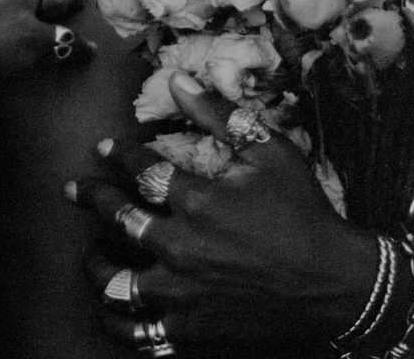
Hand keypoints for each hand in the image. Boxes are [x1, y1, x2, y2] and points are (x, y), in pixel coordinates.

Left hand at [69, 73, 377, 352]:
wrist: (338, 287)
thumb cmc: (304, 214)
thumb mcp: (269, 152)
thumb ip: (218, 115)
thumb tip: (178, 80)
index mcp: (198, 202)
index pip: (142, 171)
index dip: (119, 155)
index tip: (106, 148)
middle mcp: (181, 249)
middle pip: (119, 220)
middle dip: (92, 197)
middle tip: (75, 189)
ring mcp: (184, 297)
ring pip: (118, 285)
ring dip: (97, 265)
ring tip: (90, 256)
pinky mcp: (193, 334)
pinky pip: (142, 333)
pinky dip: (123, 321)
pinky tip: (117, 310)